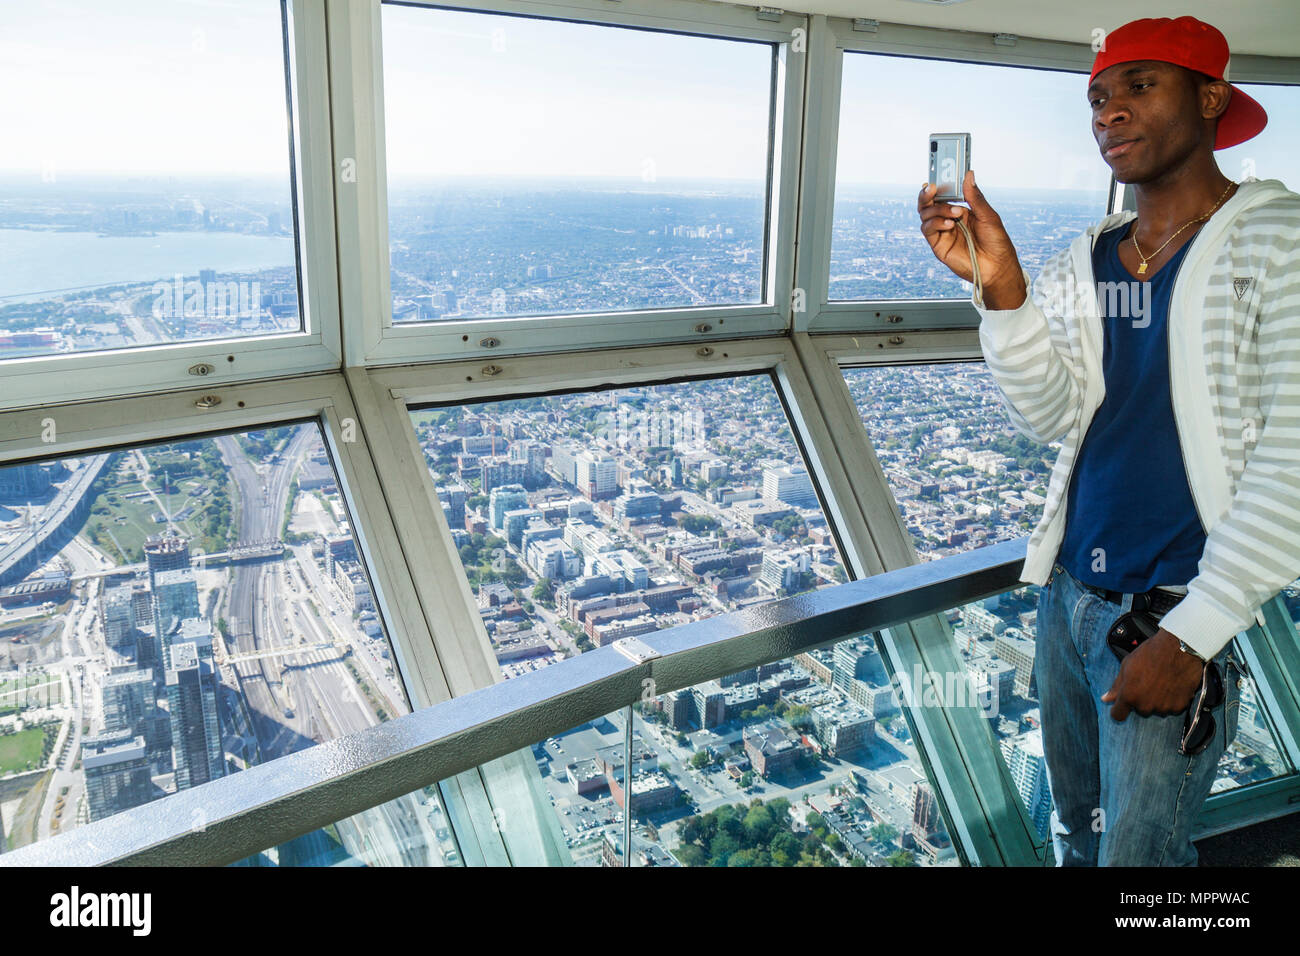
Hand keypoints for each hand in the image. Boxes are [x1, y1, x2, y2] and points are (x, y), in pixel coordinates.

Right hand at [917, 170, 1026, 308]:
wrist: (997, 267)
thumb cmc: (997, 242)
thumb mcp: (988, 215)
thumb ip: (975, 196)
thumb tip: (969, 174)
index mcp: (961, 210)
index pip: (943, 194)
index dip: (938, 185)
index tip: (938, 175)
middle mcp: (948, 219)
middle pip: (928, 203)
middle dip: (927, 194)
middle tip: (933, 187)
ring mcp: (942, 232)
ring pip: (925, 215)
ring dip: (937, 209)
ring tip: (955, 213)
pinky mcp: (938, 246)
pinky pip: (927, 230)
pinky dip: (935, 223)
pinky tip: (949, 224)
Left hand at [1101, 629, 1205, 720]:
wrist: (1180, 649)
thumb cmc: (1151, 654)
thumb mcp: (1127, 665)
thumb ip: (1116, 686)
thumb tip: (1106, 699)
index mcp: (1129, 696)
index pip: (1118, 715)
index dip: (1118, 710)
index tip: (1121, 706)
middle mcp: (1146, 705)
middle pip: (1140, 710)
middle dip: (1141, 700)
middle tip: (1147, 682)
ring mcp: (1163, 707)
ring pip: (1156, 709)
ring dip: (1157, 700)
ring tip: (1161, 681)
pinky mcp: (1179, 706)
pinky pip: (1172, 708)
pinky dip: (1172, 700)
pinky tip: (1172, 685)